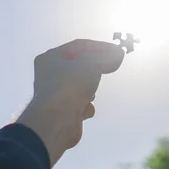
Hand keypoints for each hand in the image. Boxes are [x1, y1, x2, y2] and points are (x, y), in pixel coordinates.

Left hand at [16, 39, 124, 166]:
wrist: (57, 122)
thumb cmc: (69, 86)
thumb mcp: (91, 64)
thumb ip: (105, 57)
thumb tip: (118, 54)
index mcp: (50, 58)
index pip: (79, 46)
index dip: (100, 46)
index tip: (117, 51)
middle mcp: (50, 75)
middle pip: (80, 65)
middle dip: (95, 68)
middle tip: (110, 67)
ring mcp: (56, 94)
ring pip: (81, 85)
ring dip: (91, 88)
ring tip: (91, 91)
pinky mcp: (64, 111)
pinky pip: (81, 103)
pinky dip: (86, 105)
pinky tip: (85, 108)